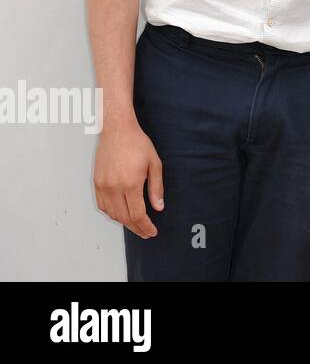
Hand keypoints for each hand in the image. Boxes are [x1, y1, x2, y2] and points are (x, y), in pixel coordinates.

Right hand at [94, 119, 163, 238]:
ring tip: (136, 225)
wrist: (117, 131)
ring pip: (111, 213)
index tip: (152, 232)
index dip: (145, 226)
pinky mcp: (96, 183)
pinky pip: (102, 205)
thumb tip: (158, 207)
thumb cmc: (137, 144)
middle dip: (136, 228)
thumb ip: (156, 188)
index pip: (137, 214)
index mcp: (130, 184)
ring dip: (124, 222)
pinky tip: (120, 213)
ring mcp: (103, 186)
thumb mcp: (154, 164)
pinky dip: (111, 213)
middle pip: (124, 217)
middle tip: (146, 233)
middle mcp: (114, 187)